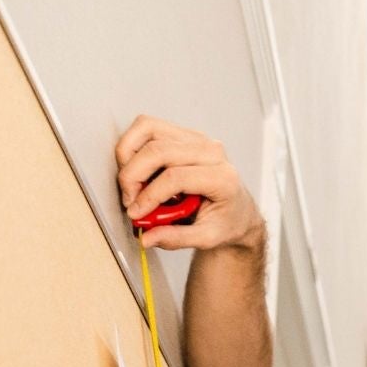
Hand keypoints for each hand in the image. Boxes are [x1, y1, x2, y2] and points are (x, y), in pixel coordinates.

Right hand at [115, 116, 262, 251]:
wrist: (238, 211)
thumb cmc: (226, 222)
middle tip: (129, 200)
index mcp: (223, 177)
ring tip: (130, 183)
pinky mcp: (184, 134)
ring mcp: (197, 138)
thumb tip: (146, 238)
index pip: (175, 177)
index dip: (149, 195)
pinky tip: (137, 169)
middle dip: (132, 176)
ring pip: (148, 129)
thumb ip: (176, 239)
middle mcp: (212, 151)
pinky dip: (133, 145)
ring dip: (128, 155)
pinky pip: (148, 127)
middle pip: (158, 150)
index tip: (135, 213)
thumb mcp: (207, 238)